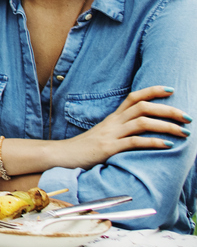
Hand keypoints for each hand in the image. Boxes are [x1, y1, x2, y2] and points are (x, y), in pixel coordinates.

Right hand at [59, 86, 189, 169]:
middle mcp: (112, 122)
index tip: (172, 90)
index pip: (133, 96)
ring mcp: (110, 134)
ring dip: (166, 125)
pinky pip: (134, 142)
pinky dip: (153, 142)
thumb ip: (121, 131)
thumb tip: (142, 132)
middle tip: (188, 117)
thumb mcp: (104, 136)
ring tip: (184, 132)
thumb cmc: (84, 149)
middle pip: (142, 106)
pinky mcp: (108, 148)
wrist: (61, 156)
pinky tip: (167, 145)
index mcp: (112, 118)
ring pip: (142, 122)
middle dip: (168, 109)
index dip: (153, 91)